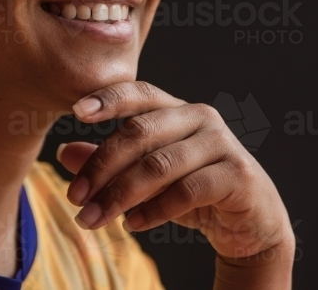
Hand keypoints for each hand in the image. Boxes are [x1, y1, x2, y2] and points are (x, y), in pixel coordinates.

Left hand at [56, 82, 294, 264]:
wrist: (252, 223)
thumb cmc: (195, 192)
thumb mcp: (148, 178)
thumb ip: (110, 163)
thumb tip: (65, 153)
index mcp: (177, 109)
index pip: (140, 93)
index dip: (109, 98)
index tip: (76, 113)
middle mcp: (200, 117)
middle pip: (141, 132)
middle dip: (101, 167)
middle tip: (74, 198)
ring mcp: (221, 143)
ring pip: (160, 164)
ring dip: (120, 195)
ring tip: (93, 219)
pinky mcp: (237, 174)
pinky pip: (188, 190)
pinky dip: (155, 210)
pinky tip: (132, 224)